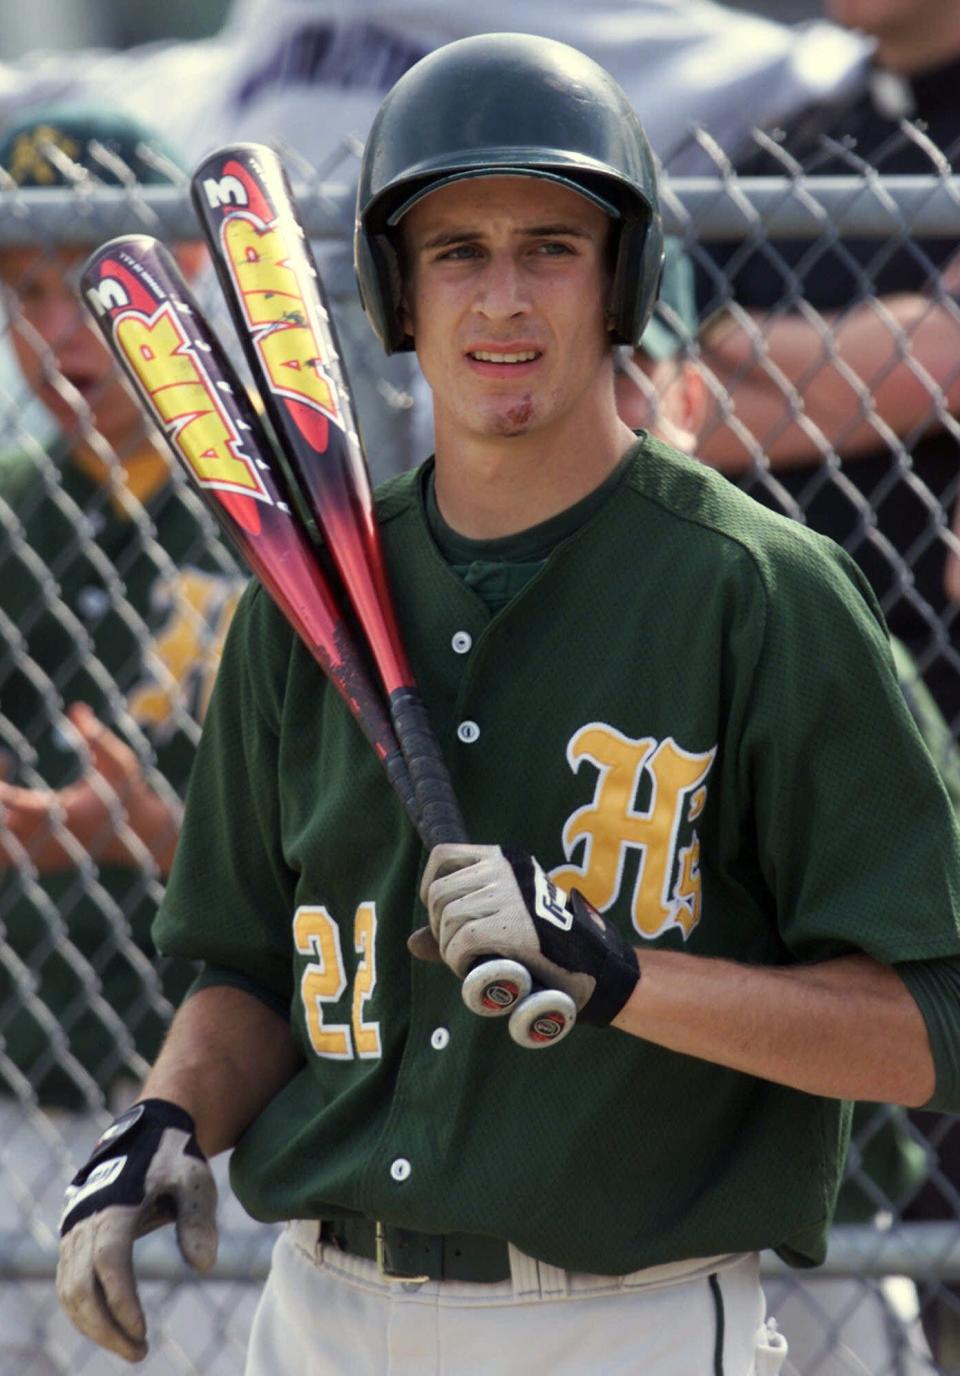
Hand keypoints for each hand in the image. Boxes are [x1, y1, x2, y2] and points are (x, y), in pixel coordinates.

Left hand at [0, 702, 181, 873]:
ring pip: (6, 852)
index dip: (3, 793)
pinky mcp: (42, 864)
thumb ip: (96, 737)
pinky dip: (4, 846)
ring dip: (0, 832)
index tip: (1, 774)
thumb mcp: (118, 761)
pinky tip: (6, 823)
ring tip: (4, 801)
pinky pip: (11, 860)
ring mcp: (46, 854)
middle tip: (0, 788)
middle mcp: (51, 837)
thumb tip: (77, 708)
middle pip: (4, 832)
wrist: (138, 835)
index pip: (21, 804)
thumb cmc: (127, 793)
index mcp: (65, 812)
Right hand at [57, 1098, 217, 1362]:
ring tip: (131, 1347)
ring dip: (94, 1326)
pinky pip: (67, 1283)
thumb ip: (199, 1218)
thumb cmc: (176, 1160)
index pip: (109, 1261)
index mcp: (116, 1202)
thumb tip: (204, 1266)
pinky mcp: (73, 1236)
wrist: (147, 1135)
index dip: (121, 1300)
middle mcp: (86, 1217)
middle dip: (106, 1327)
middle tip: (139, 1353)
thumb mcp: (195, 1179)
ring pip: (69, 1290)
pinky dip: (84, 1312)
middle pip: (81, 1286)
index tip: (142, 1330)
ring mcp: (75, 1228)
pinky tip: (113, 1328)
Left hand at [418, 844, 639, 1025]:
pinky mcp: (512, 927)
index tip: (440, 915)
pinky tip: (475, 970)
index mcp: (505, 860)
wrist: (596, 967)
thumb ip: (457, 929)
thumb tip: (410, 943)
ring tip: (471, 963)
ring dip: (449, 949)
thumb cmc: (549, 947)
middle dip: (439, 926)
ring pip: (447, 919)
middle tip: (460, 950)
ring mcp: (509, 897)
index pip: (444, 855)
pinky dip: (458, 962)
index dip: (430, 886)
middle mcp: (505, 871)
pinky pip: (460, 942)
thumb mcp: (504, 924)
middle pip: (440, 893)